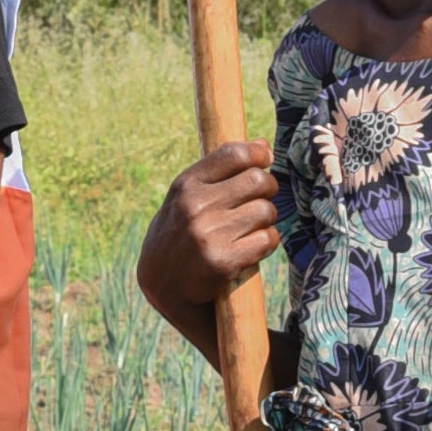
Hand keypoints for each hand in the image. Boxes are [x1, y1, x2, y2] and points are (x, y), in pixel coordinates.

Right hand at [132, 139, 280, 340]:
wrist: (162, 285)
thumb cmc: (181, 233)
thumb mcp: (187, 198)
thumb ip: (220, 172)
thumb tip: (264, 145)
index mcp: (186, 185)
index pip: (234, 154)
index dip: (259, 154)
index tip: (266, 160)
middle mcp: (195, 207)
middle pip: (258, 180)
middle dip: (268, 189)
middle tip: (261, 199)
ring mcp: (209, 234)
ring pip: (267, 211)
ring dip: (267, 219)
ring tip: (252, 226)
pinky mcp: (223, 261)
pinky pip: (267, 239)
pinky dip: (267, 242)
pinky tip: (252, 246)